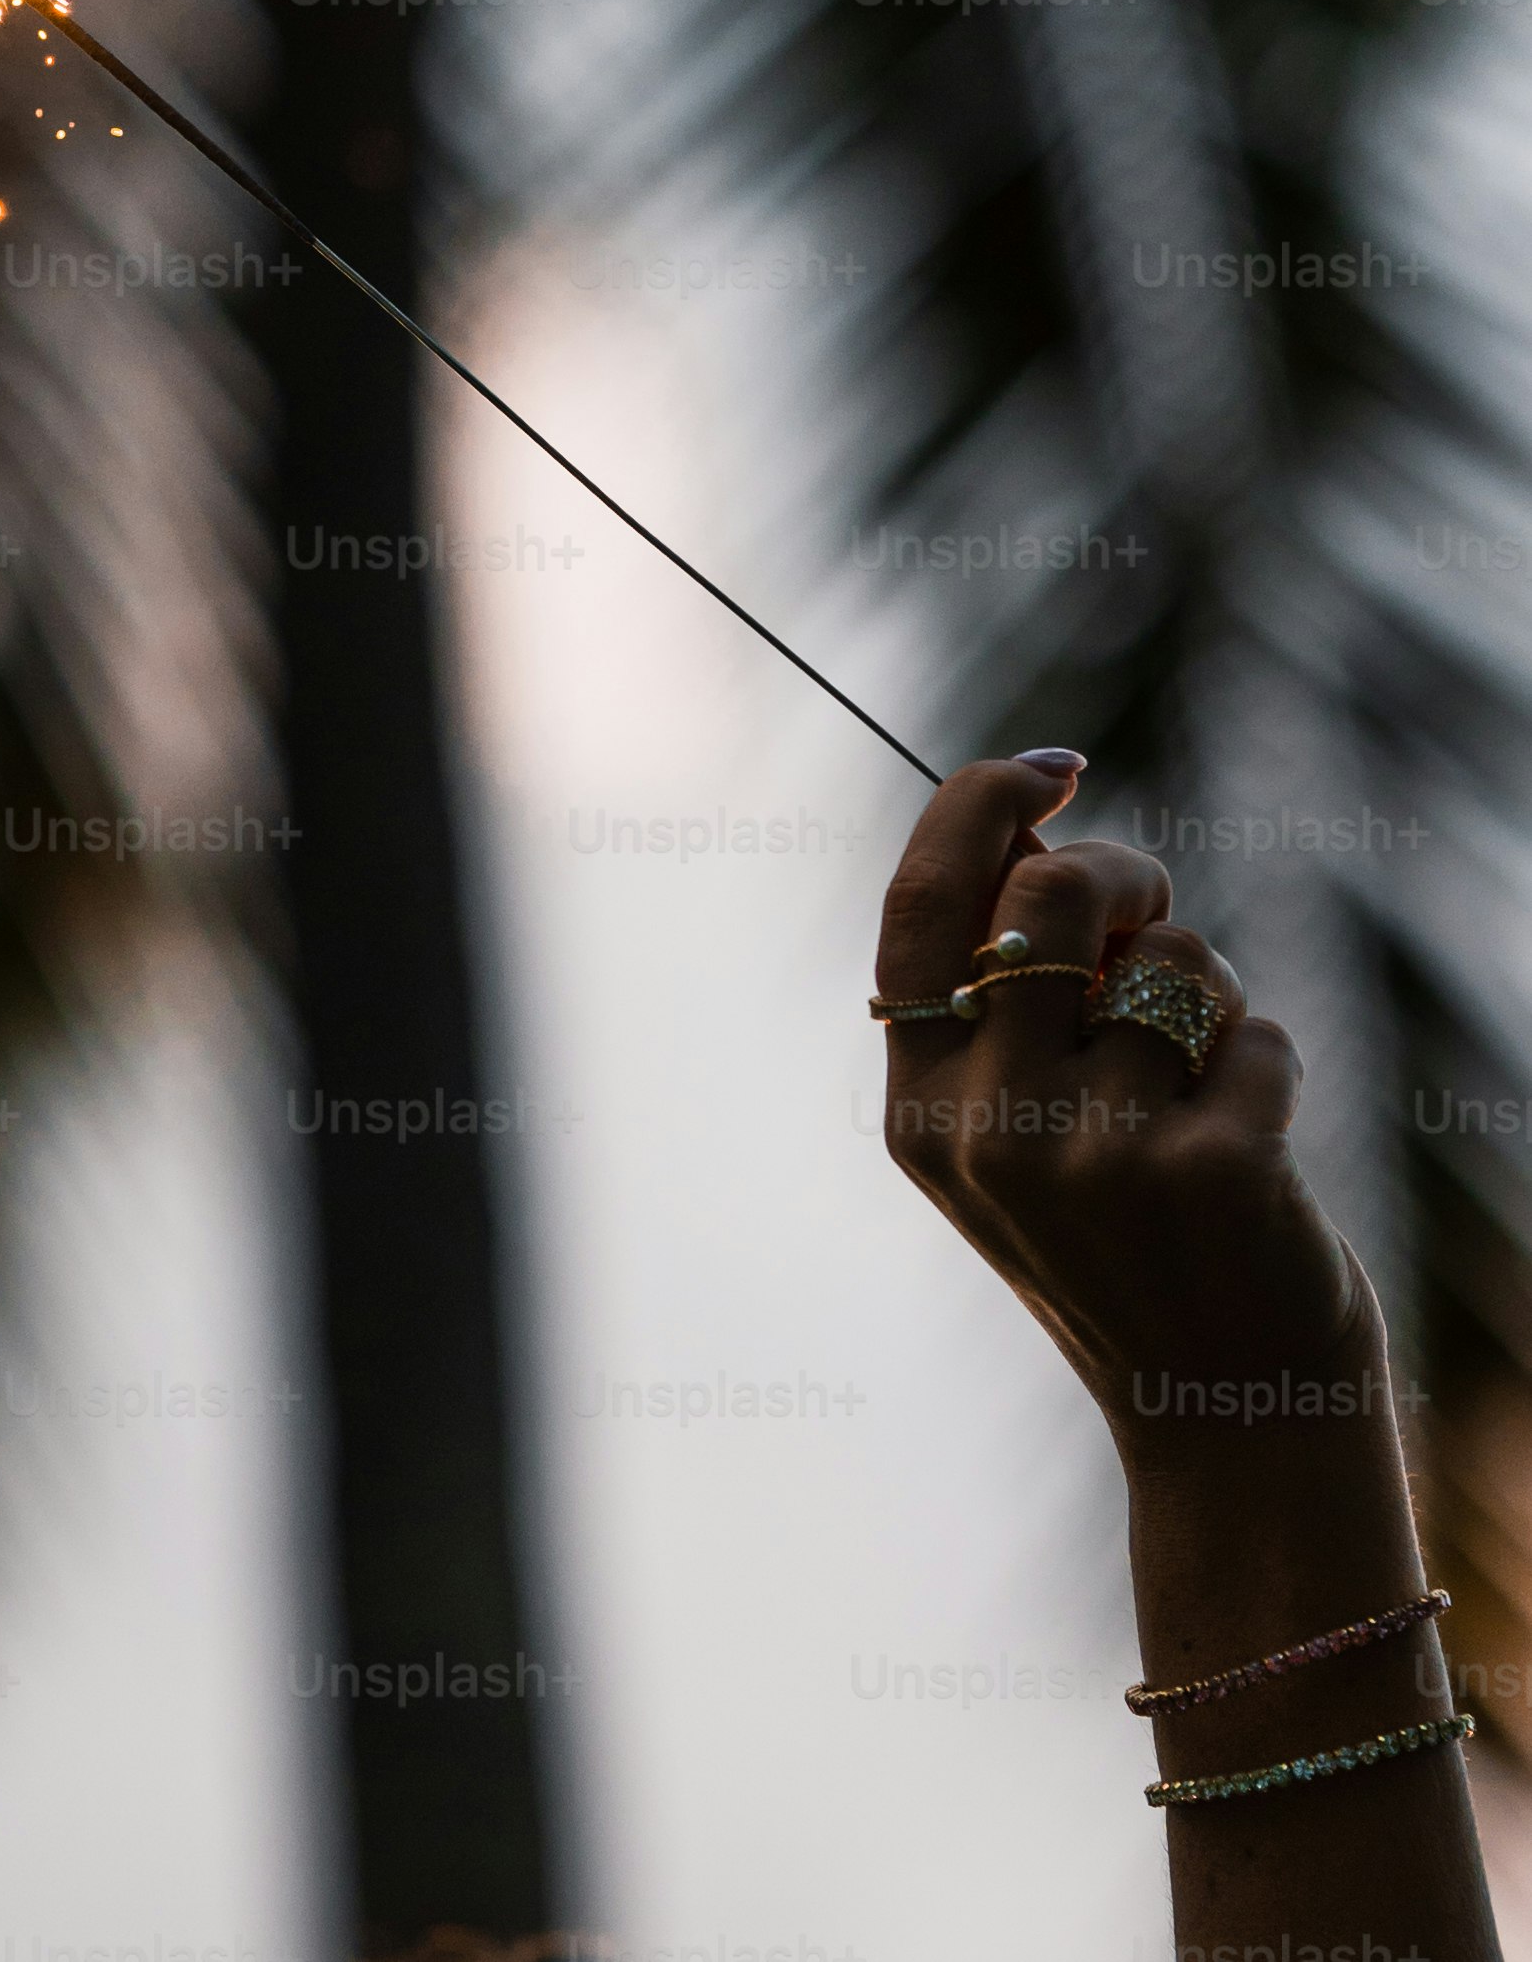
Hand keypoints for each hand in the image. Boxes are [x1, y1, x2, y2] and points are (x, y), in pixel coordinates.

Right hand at [874, 754, 1377, 1455]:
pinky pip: (1256, 1031)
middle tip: (1157, 921)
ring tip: (1201, 1082)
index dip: (977, 804)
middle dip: (1129, 876)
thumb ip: (1004, 1003)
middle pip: (1053, 893)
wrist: (1226, 1425)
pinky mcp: (1208, 1174)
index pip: (920, 905)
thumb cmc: (1129, 1247)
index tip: (1050, 767)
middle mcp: (987, 1132)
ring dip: (1210, 994)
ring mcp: (1095, 1157)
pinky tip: (1253, 1150)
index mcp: (919, 1112)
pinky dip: (1272, 1064)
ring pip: (1174, 960)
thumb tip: (1043, 827)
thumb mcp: (1015, 1138)